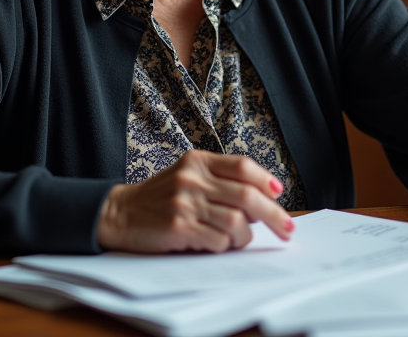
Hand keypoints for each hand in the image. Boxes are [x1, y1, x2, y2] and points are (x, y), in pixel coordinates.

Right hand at [96, 150, 293, 252]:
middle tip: (287, 230)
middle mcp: (192, 179)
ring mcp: (185, 203)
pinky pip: (218, 241)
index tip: (280, 195)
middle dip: (274, 215)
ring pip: (237, 222)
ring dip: (244, 236)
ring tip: (238, 240)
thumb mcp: (188, 176)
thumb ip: (219, 180)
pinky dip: (224, 246)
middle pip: (247, 196)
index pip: (243, 166)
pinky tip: (215, 244)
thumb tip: (263, 198)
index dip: (266, 181)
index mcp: (198, 161)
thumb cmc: (160, 198)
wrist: (120, 214)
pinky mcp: (178, 227)